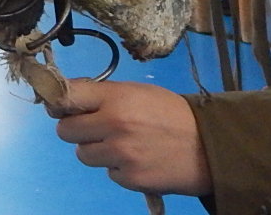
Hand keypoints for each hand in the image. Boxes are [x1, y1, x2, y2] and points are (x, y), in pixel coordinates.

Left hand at [53, 79, 209, 195]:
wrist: (210, 145)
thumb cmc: (171, 114)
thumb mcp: (136, 92)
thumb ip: (101, 95)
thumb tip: (66, 97)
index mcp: (114, 98)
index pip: (65, 97)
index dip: (60, 103)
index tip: (63, 107)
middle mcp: (114, 125)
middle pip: (65, 131)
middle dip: (77, 130)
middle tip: (95, 129)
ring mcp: (121, 154)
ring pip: (83, 155)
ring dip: (96, 151)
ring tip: (121, 145)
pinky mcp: (131, 179)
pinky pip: (108, 173)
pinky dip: (118, 169)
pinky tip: (138, 160)